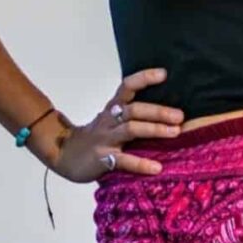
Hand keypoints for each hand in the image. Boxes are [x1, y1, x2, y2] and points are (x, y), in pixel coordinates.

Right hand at [50, 68, 185, 182]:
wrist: (62, 154)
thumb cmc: (94, 138)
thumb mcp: (110, 121)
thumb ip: (130, 117)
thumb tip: (166, 115)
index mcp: (112, 109)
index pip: (127, 87)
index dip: (144, 78)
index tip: (164, 74)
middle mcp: (108, 120)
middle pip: (133, 109)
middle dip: (158, 111)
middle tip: (180, 116)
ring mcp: (104, 139)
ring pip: (130, 129)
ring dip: (154, 129)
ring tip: (174, 132)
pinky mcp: (101, 158)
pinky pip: (123, 160)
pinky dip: (140, 164)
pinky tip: (156, 168)